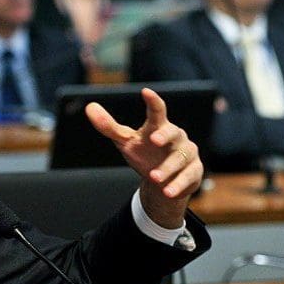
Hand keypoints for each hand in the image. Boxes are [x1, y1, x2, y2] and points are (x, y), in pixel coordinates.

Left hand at [85, 88, 203, 228]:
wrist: (163, 182)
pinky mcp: (194, 171)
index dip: (153, 102)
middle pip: (173, 132)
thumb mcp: (125, 141)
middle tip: (153, 140)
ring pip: (180, 158)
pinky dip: (179, 184)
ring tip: (154, 177)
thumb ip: (108, 126)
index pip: (157, 111)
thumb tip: (89, 107)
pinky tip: (168, 191)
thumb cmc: (144, 154)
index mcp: (158, 127)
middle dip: (164, 135)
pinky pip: (188, 176)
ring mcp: (187, 153)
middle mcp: (175, 137)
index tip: (146, 92)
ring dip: (168, 168)